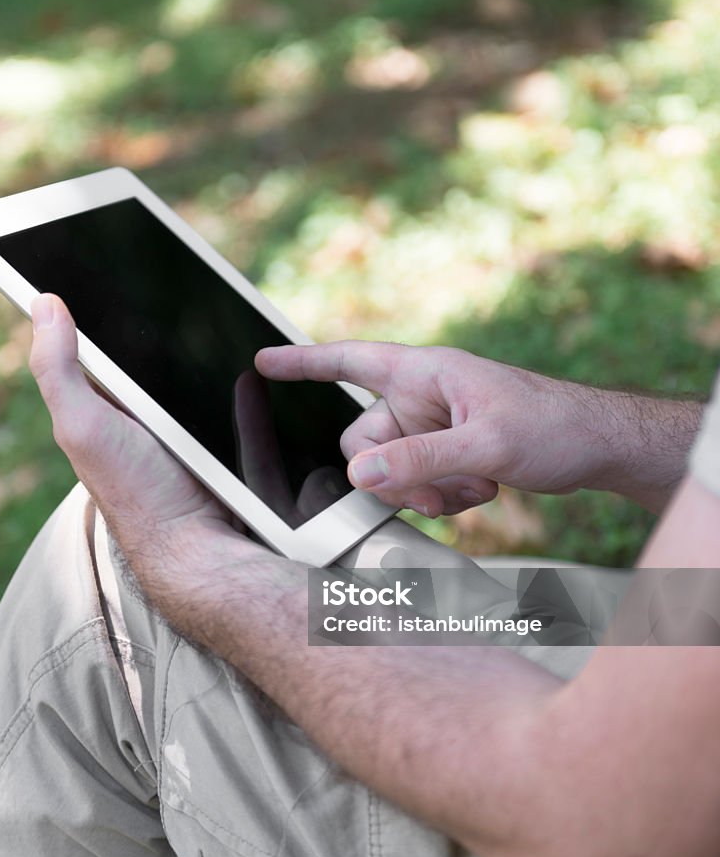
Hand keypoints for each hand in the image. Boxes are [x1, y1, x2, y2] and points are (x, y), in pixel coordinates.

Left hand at [29, 293, 303, 646]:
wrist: (200, 548)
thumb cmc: (138, 492)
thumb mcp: (83, 425)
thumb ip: (59, 369)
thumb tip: (42, 302)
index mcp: (103, 407)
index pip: (102, 343)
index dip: (106, 304)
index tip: (124, 258)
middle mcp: (142, 419)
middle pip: (159, 357)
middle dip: (173, 323)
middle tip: (186, 275)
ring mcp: (187, 433)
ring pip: (202, 379)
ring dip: (216, 351)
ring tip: (230, 312)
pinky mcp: (229, 447)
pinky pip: (244, 409)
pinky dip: (249, 390)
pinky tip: (258, 369)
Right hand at [256, 341, 604, 517]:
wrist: (595, 447)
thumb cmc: (552, 424)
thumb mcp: (486, 444)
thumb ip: (420, 460)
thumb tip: (359, 476)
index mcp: (424, 373)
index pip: (350, 359)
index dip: (303, 361)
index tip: (262, 361)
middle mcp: (420, 398)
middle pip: (364, 443)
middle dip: (394, 476)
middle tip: (436, 491)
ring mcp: (431, 430)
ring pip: (390, 473)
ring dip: (426, 491)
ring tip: (477, 484)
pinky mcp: (445, 456)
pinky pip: (416, 485)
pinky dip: (443, 497)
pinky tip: (484, 489)